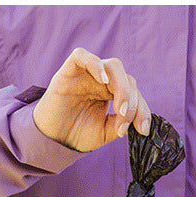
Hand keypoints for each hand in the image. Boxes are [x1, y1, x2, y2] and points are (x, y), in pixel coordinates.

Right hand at [33, 47, 151, 151]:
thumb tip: (139, 120)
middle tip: (126, 120)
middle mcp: (102, 81)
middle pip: (127, 78)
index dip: (142, 110)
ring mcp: (86, 75)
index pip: (135, 93)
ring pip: (112, 66)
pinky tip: (104, 80)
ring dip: (122, 87)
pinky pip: (81, 56)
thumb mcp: (106, 132)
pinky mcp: (68, 72)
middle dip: (133, 100)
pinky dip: (95, 64)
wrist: (52, 140)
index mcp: (112, 93)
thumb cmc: (77, 133)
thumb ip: (122, 123)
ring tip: (120, 109)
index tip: (143, 129)